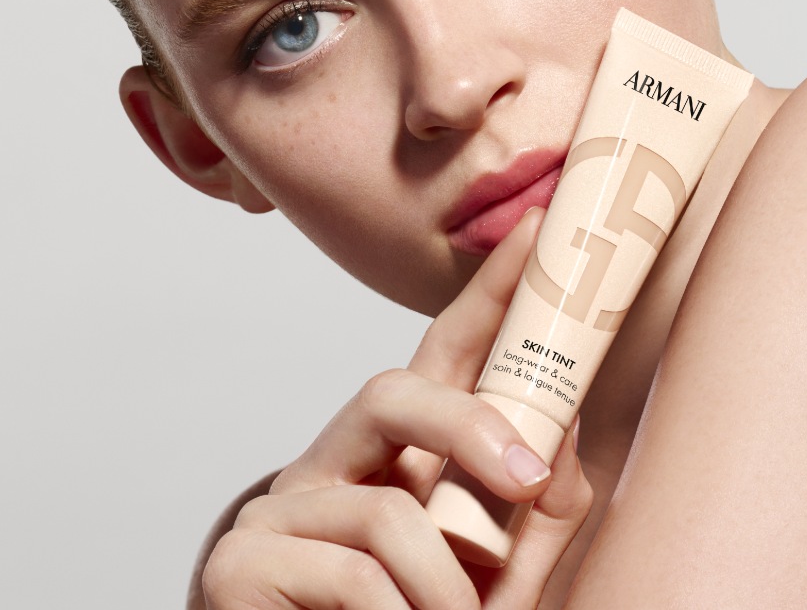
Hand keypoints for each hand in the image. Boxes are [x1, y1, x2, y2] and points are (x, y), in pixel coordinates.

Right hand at [201, 208, 592, 608]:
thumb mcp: (496, 578)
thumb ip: (536, 515)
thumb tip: (565, 427)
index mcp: (395, 459)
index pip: (441, 356)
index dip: (488, 291)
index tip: (535, 232)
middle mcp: (333, 465)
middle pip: (392, 390)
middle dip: (469, 427)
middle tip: (527, 480)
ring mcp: (281, 510)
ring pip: (389, 513)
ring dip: (447, 592)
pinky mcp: (240, 562)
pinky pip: (354, 575)